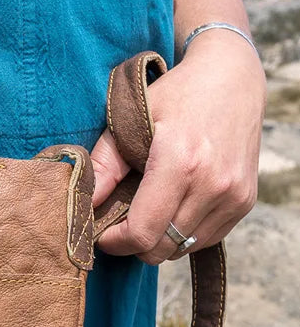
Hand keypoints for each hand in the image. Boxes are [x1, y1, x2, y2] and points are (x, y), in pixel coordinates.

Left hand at [90, 31, 265, 263]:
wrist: (232, 77)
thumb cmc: (175, 95)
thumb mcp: (129, 119)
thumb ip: (103, 166)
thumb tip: (82, 205)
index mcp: (182, 162)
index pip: (143, 232)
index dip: (115, 242)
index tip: (101, 232)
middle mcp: (214, 184)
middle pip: (161, 248)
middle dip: (134, 243)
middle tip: (119, 224)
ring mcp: (234, 196)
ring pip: (182, 249)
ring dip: (159, 240)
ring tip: (147, 211)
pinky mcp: (245, 202)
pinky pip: (205, 239)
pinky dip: (183, 233)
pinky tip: (173, 206)